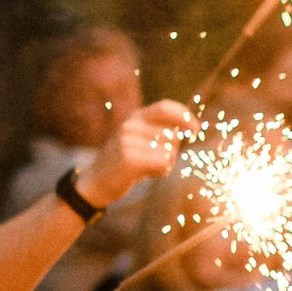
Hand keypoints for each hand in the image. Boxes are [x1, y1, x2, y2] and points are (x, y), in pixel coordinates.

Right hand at [76, 99, 191, 207]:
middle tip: (154, 161)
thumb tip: (191, 127)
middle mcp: (130, 125)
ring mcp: (127, 140)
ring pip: (169, 151)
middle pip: (172, 135)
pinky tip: (145, 174)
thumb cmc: (125, 163)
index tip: (196, 130)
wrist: (95, 183)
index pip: (165, 107)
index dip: (185, 117)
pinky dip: (161, 172)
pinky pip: (163, 163)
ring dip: (165, 164)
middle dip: (172, 151)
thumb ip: (160, 132)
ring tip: (146, 168)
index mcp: (134, 117)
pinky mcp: (128, 158)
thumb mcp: (140, 140)